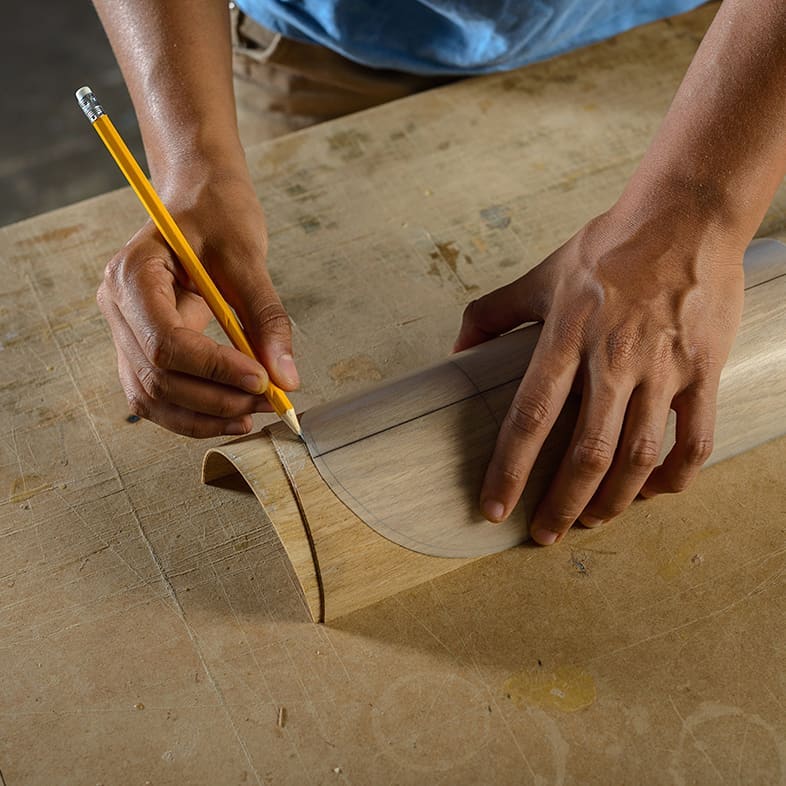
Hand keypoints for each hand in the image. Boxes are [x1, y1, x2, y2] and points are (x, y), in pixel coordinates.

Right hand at [97, 171, 298, 436]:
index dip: (214, 368)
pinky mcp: (141, 349)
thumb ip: (267, 318)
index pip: (165, 341)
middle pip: (157, 377)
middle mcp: (118, 307)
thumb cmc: (217, 215)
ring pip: (152, 397)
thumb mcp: (248, 258)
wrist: (200, 201)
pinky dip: (195, 413)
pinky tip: (233, 414)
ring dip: (205, 416)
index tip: (262, 379)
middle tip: (268, 401)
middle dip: (215, 399)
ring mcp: (124, 331)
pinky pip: (159, 396)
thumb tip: (286, 378)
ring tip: (256, 413)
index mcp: (134, 274)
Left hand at [454, 205, 744, 544]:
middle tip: (542, 534)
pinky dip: (672, 478)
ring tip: (588, 521)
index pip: (530, 416)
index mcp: (566, 335)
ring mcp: (663, 368)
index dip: (509, 469)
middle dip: (559, 504)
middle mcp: (613, 358)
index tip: (492, 507)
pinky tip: (651, 493)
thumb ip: (492, 313)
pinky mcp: (703, 371)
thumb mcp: (541, 274)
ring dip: (612, 502)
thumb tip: (456, 351)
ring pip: (638, 457)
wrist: (686, 215)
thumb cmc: (609, 246)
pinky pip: (694, 441)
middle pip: (585, 452)